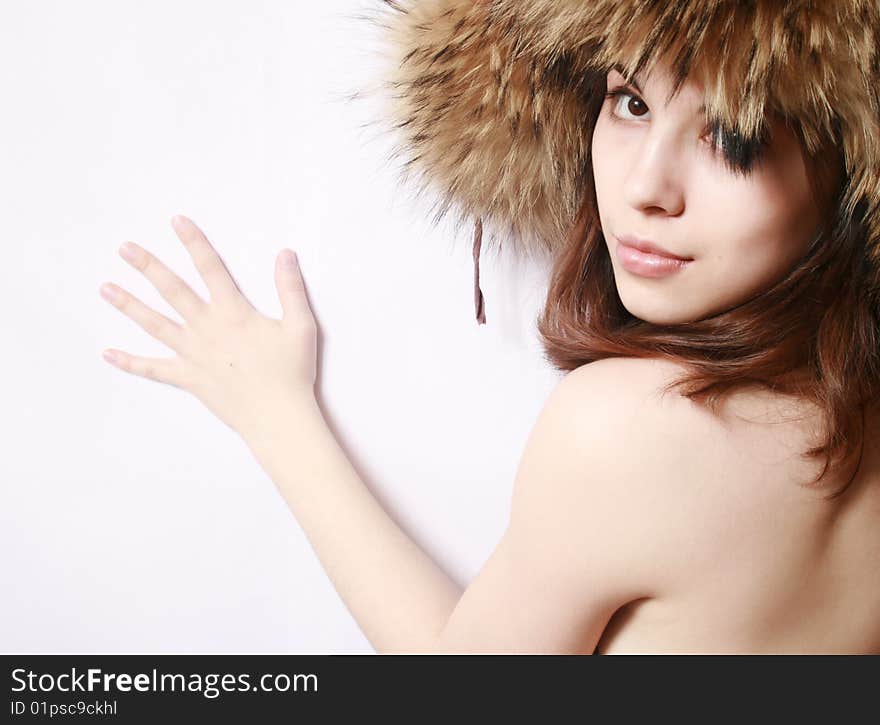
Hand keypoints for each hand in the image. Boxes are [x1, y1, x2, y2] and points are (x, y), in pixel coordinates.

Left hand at [99, 215, 317, 438]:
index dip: (194, 243)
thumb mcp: (300, 326)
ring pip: (154, 324)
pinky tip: (108, 353)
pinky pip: (153, 369)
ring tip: (105, 288)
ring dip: (129, 305)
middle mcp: (207, 329)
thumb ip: (290, 288)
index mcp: (233, 313)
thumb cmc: (292, 372)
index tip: (177, 222)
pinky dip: (130, 362)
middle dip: (148, 267)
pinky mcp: (189, 378)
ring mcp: (193, 354)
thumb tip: (285, 254)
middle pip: (172, 291)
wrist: (277, 416)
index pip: (211, 269)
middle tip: (125, 248)